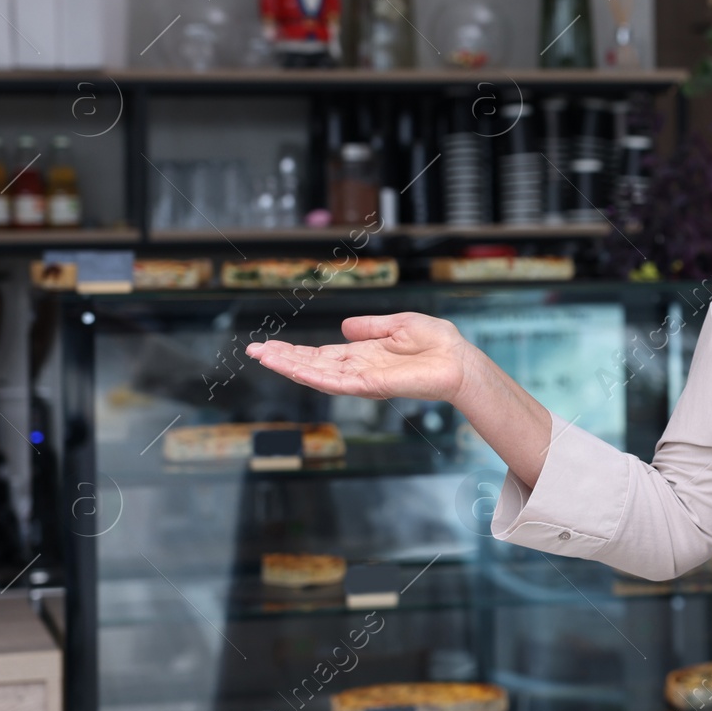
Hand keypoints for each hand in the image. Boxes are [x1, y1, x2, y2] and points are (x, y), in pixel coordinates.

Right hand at [245, 312, 474, 402]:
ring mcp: (362, 379)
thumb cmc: (437, 343)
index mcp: (362, 355)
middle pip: (312, 365)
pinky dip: (314, 375)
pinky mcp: (372, 386)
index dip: (294, 351)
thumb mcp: (398, 324)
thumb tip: (344, 327)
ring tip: (263, 357)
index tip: (268, 346)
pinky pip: (338, 381)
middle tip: (252, 351)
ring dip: (289, 366)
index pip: (321, 355)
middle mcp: (358, 369)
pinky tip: (293, 369)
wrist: (459, 361)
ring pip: (318, 374)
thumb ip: (370, 326)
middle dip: (282, 359)